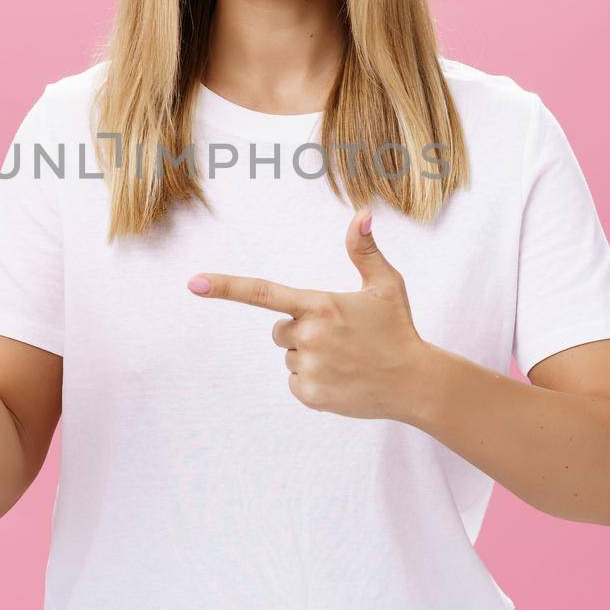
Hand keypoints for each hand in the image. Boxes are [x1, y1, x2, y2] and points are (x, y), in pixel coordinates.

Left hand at [186, 208, 427, 420]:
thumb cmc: (398, 328)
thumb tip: (362, 214)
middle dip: (301, 331)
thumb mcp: (385, 285)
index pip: (263, 293)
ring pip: (289, 356)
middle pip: (280, 330)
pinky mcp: (310, 395)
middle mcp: (309, 336)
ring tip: (345, 359)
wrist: (415, 383)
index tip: (194, 282)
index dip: (225, 286)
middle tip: (339, 336)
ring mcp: (309, 368)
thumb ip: (364, 250)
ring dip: (310, 356)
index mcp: (320, 305)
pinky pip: (295, 382)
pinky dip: (314, 381)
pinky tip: (342, 378)